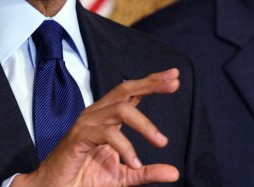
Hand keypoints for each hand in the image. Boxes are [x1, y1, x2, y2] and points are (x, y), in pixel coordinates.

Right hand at [12, 68, 180, 186]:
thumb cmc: (83, 179)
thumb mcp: (123, 177)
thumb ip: (147, 172)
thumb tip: (174, 172)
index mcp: (106, 118)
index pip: (131, 94)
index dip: (152, 83)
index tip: (174, 77)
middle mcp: (96, 115)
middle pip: (125, 90)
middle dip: (151, 84)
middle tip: (174, 83)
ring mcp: (86, 125)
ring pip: (120, 110)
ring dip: (144, 124)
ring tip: (161, 142)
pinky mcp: (79, 138)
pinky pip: (107, 134)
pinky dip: (125, 147)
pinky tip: (135, 162)